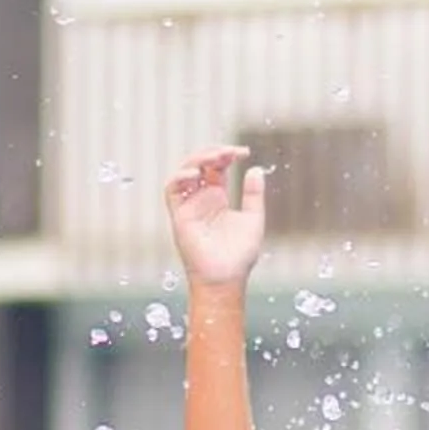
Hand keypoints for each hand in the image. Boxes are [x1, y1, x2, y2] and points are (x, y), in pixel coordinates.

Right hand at [167, 145, 265, 285]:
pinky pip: (172, 190)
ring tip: (215, 158)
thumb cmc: (239, 254)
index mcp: (217, 197)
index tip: (243, 152)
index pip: (217, 167)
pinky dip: (180, 177)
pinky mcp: (179, 215)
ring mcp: (189, 205)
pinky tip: (197, 174)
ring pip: (185, 172)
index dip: (227, 155)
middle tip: (230, 152)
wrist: (226, 277)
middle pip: (200, 164)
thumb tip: (256, 169)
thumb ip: (253, 194)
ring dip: (197, 160)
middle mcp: (200, 198)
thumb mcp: (253, 219)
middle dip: (213, 153)